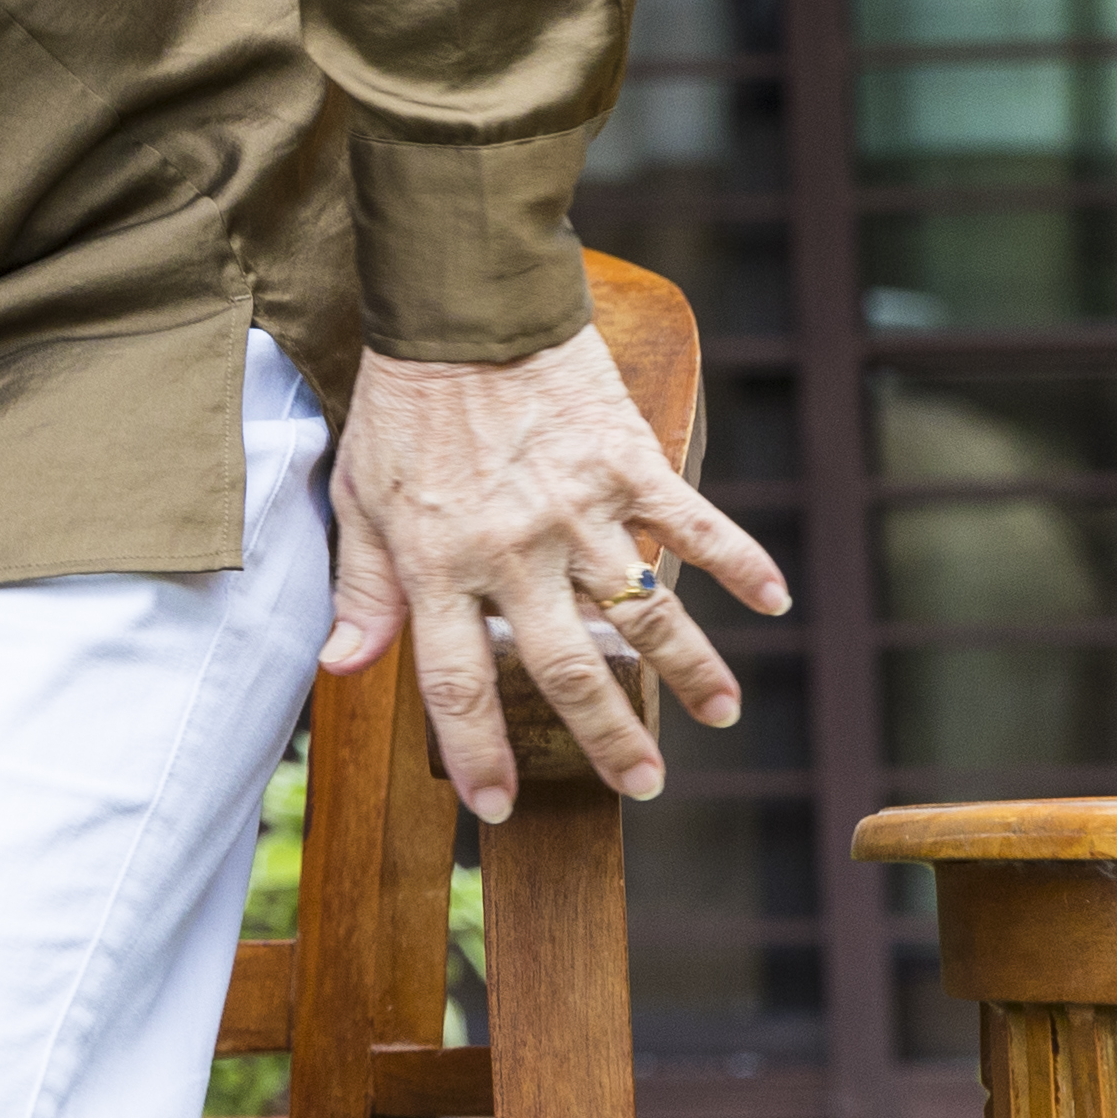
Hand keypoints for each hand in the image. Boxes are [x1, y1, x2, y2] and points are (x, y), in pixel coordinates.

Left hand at [325, 326, 790, 820]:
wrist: (458, 310)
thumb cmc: (403, 406)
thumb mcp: (358, 496)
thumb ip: (363, 587)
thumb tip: (341, 667)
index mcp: (438, 563)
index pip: (453, 684)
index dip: (475, 753)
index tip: (498, 808)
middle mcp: (511, 550)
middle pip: (566, 669)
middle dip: (608, 738)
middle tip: (644, 787)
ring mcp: (577, 509)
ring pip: (644, 614)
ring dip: (691, 671)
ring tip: (721, 715)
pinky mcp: (629, 464)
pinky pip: (695, 525)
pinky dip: (741, 562)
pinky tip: (775, 601)